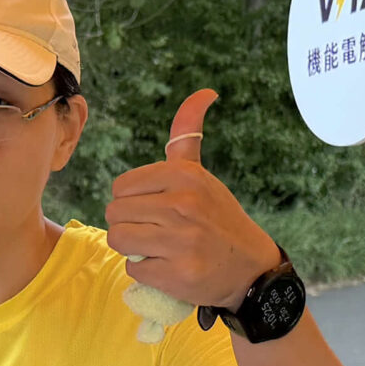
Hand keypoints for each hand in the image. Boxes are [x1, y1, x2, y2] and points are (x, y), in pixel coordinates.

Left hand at [104, 92, 281, 310]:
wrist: (249, 266)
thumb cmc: (216, 217)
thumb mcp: (200, 174)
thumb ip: (187, 135)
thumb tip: (204, 92)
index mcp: (184, 176)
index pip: (121, 187)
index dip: (131, 202)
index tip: (154, 209)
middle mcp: (183, 204)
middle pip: (114, 214)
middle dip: (128, 225)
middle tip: (156, 231)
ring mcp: (181, 240)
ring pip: (119, 240)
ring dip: (133, 248)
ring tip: (159, 248)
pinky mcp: (178, 273)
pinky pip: (134, 269)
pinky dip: (146, 272)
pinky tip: (169, 266)